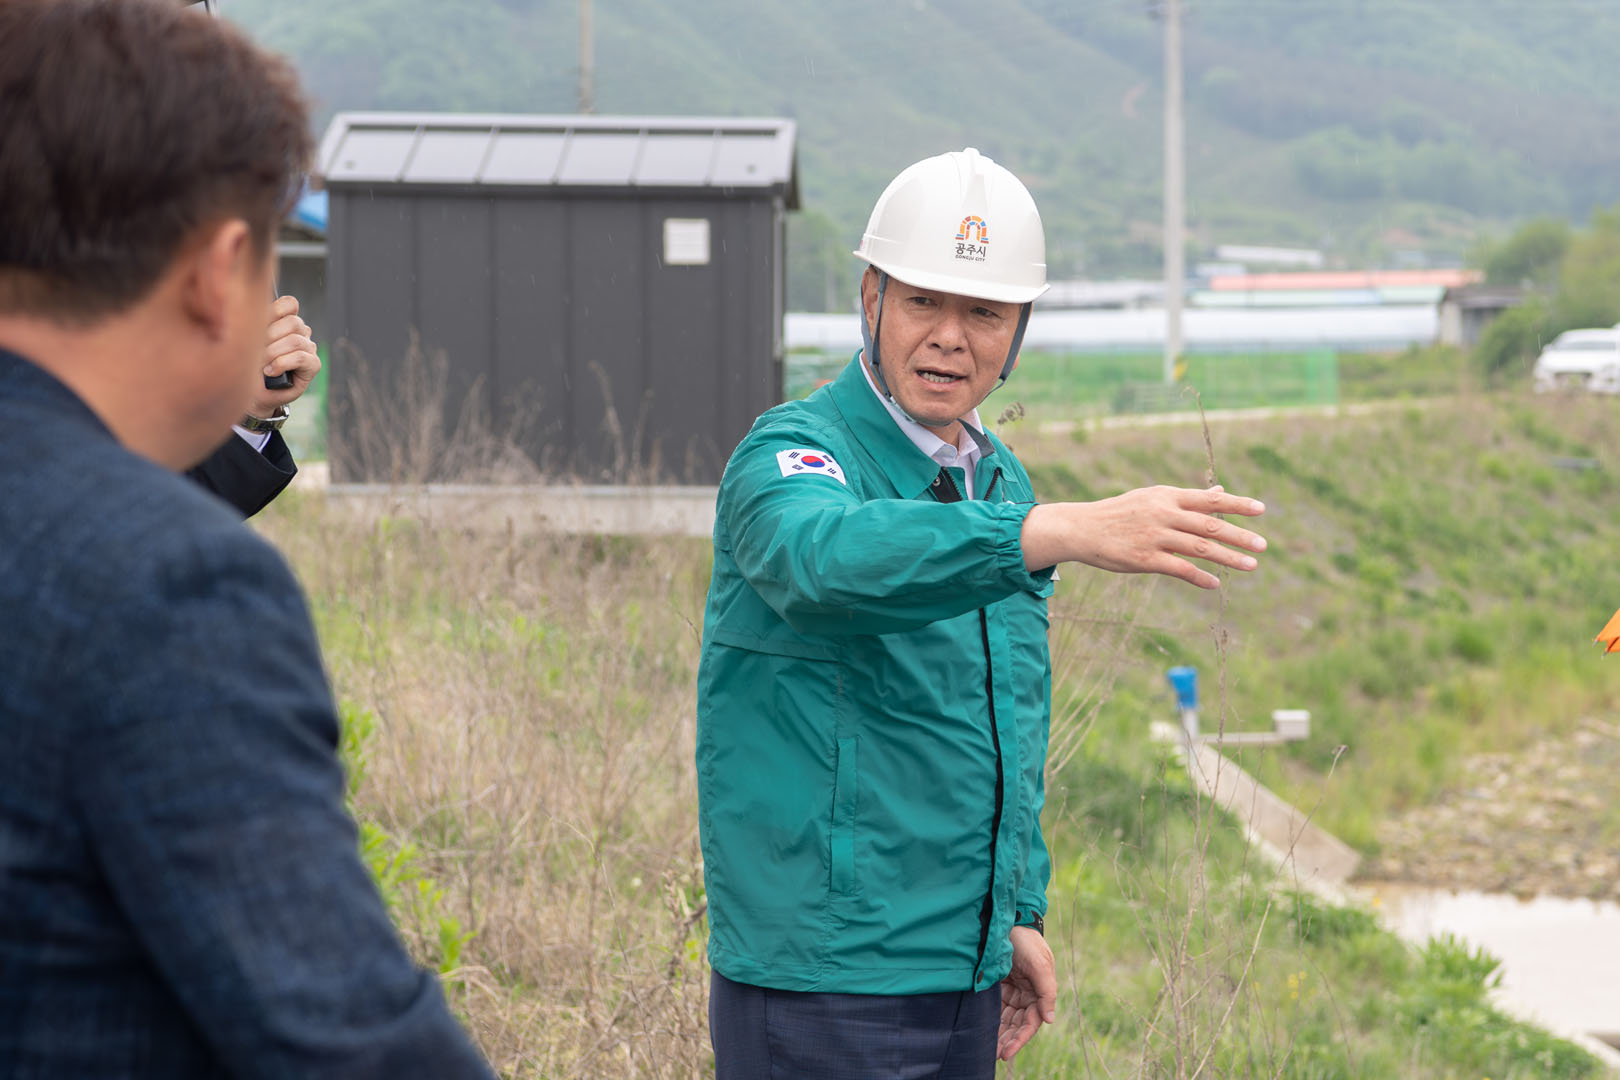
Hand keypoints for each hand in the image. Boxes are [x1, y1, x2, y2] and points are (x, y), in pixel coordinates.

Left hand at [245, 294, 320, 417]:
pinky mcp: (313, 365)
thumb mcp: (247, 340)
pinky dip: (282, 364)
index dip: (273, 312)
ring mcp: (309, 348)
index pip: (290, 304)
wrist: (253, 394)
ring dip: (273, 353)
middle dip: (269, 337)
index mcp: (285, 321)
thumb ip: (256, 323)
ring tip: (261, 365)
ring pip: (295, 341)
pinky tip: (271, 372)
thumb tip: (253, 309)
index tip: (256, 327)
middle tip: (254, 352)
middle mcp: (300, 333)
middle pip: (293, 322)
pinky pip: (301, 357)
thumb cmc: (248, 366)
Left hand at [998, 924, 1055, 1060]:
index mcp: (1040, 992)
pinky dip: (990, 1020)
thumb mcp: (1039, 964)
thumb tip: (1050, 1020)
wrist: (1006, 920)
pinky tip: (982, 1032)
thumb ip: (1046, 992)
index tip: (1006, 1052)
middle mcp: (1027, 995)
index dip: (1020, 1039)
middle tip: (994, 1055)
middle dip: (1007, 1040)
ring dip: (998, 1034)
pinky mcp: (997, 985)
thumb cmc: (1026, 941)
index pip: (1031, 1022)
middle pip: (1017, 1024)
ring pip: (1006, 1019)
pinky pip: (995, 1008)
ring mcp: (1012, 991)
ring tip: (986, 1049)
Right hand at [1021, 484, 1266, 588]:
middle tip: (1263, 545)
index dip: (1236, 504)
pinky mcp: (1145, 560)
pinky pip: (1180, 569)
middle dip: (1239, 535)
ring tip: (1251, 565)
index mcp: (1167, 496)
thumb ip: (1188, 499)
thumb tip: (1220, 493)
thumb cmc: (1121, 513)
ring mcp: (1155, 537)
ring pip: (1200, 547)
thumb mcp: (1153, 498)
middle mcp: (1164, 514)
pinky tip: (1215, 584)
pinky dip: (1200, 577)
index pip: (1209, 500)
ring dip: (1228, 557)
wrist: (1082, 528)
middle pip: (1209, 525)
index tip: (1261, 509)